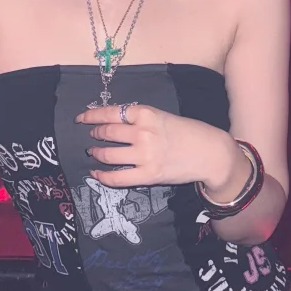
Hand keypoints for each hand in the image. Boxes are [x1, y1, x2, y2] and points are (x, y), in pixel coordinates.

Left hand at [75, 105, 240, 192]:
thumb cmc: (187, 132)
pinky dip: (102, 176)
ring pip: (108, 154)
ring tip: (94, 153)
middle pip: (107, 132)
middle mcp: (143, 132)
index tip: (81, 118)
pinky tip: (96, 174)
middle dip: (95, 134)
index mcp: (146, 113)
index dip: (91, 115)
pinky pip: (117, 177)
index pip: (110, 112)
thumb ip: (140, 119)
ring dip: (97, 153)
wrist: (210, 153)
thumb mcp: (162, 116)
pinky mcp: (148, 175)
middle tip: (91, 136)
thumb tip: (114, 122)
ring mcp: (144, 155)